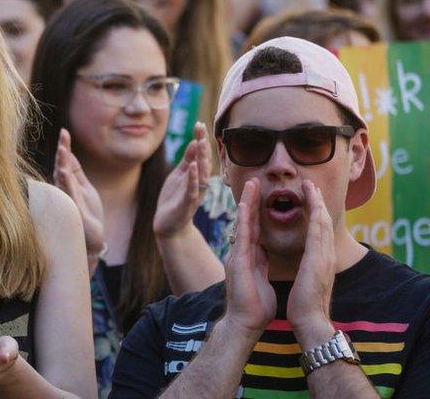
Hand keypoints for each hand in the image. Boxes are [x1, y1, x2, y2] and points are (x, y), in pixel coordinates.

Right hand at [54, 128, 105, 255]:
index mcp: (68, 183)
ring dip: (62, 163)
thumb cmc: (88, 214)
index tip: (65, 131)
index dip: (65, 147)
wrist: (93, 239)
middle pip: (62, 166)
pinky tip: (64, 171)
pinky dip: (65, 181)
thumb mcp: (85, 188)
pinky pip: (68, 193)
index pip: (66, 161)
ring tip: (62, 149)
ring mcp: (67, 200)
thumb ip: (76, 173)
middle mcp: (64, 190)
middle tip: (63, 135)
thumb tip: (68, 153)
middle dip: (63, 151)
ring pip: (63, 178)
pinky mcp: (73, 210)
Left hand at [154, 122, 210, 237]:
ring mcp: (195, 193)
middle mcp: (200, 183)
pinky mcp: (188, 203)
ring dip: (202, 158)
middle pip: (205, 161)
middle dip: (204, 144)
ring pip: (202, 173)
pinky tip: (193, 166)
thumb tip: (195, 141)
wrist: (168, 225)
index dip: (201, 139)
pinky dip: (193, 177)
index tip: (199, 123)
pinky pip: (192, 189)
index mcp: (197, 175)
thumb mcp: (179, 175)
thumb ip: (188, 159)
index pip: (201, 154)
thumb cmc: (174, 198)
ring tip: (201, 142)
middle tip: (202, 127)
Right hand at [222, 179, 275, 335]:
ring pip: (244, 223)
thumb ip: (261, 263)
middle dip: (251, 200)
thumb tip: (264, 253)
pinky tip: (246, 205)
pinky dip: (244, 219)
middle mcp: (242, 251)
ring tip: (250, 184)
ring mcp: (238, 254)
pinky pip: (242, 235)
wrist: (245, 322)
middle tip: (254, 180)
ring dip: (247, 202)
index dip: (258, 210)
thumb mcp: (262, 278)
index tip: (261, 194)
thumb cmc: (255, 305)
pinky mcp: (238, 261)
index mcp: (251, 256)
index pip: (255, 228)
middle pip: (248, 220)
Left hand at [288, 180, 336, 345]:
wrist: (310, 320)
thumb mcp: (307, 279)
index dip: (315, 212)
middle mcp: (326, 255)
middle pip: (323, 222)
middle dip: (318, 202)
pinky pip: (318, 234)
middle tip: (312, 184)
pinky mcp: (318, 261)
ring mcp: (324, 257)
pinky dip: (317, 218)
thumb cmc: (305, 304)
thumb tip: (307, 260)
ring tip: (312, 187)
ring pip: (323, 224)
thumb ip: (308, 266)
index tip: (310, 197)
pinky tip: (314, 205)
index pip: (318, 230)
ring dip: (318, 203)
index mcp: (320, 259)